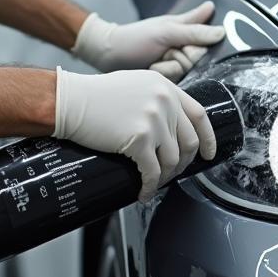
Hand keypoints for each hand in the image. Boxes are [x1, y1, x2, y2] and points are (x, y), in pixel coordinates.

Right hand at [53, 67, 215, 201]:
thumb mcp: (135, 84)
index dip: (208, 138)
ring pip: (171, 160)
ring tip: (155, 182)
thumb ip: (157, 99)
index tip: (208, 153)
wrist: (68, 101)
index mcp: (166, 87)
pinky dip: (150, 186)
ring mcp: (154, 120)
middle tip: (173, 173)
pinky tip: (144, 192)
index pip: (199, 115)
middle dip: (183, 163)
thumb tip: (171, 126)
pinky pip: (152, 171)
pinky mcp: (139, 139)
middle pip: (188, 142)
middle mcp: (164, 101)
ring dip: (165, 177)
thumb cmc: (94, 95)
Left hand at [71, 2, 224, 76]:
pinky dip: (161, 78)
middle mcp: (185, 50)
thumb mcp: (165, 30)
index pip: (206, 47)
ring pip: (185, 75)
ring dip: (166, 69)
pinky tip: (150, 72)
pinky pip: (175, 86)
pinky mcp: (168, 82)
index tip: (178, 46)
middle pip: (196, 63)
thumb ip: (194, 31)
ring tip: (152, 63)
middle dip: (176, 59)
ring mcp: (176, 66)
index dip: (192, 49)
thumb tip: (222, 31)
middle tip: (161, 53)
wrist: (107, 55)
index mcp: (187, 33)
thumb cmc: (133, 38)